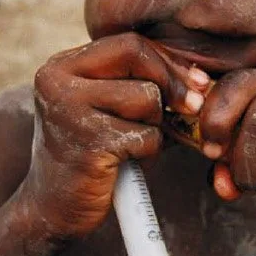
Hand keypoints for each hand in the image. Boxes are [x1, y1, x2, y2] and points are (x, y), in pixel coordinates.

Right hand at [15, 33, 210, 243]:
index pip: (128, 43)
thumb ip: (144, 86)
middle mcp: (57, 79)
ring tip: (133, 146)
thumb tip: (201, 80)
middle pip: (136, 55)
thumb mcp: (113, 111)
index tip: (197, 82)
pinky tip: (125, 164)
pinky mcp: (87, 141)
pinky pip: (146, 135)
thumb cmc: (94, 159)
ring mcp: (67, 108)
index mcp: (63, 66)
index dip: (169, 61)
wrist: (54, 212)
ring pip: (147, 97)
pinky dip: (148, 151)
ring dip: (155, 125)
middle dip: (173, 81)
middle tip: (193, 107)